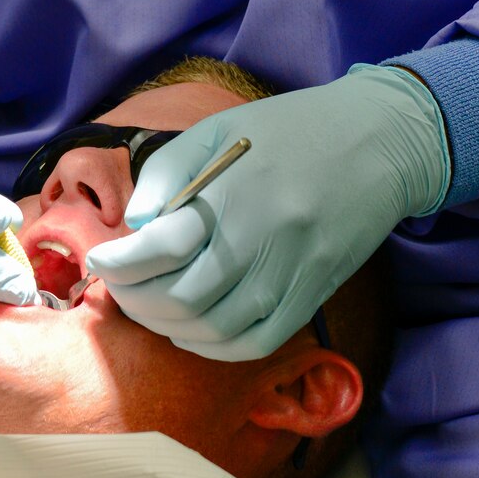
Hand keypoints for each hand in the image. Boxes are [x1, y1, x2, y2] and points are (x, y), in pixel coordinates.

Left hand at [85, 65, 448, 359]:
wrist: (380, 140)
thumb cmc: (290, 129)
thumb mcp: (220, 129)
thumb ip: (168, 173)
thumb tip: (135, 227)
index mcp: (236, 188)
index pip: (163, 245)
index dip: (120, 262)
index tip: (99, 260)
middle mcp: (265, 234)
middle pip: (184, 297)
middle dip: (138, 300)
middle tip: (119, 288)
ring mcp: (294, 270)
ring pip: (218, 328)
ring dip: (171, 328)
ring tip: (150, 309)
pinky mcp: (316, 292)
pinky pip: (259, 341)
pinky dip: (216, 348)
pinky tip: (192, 333)